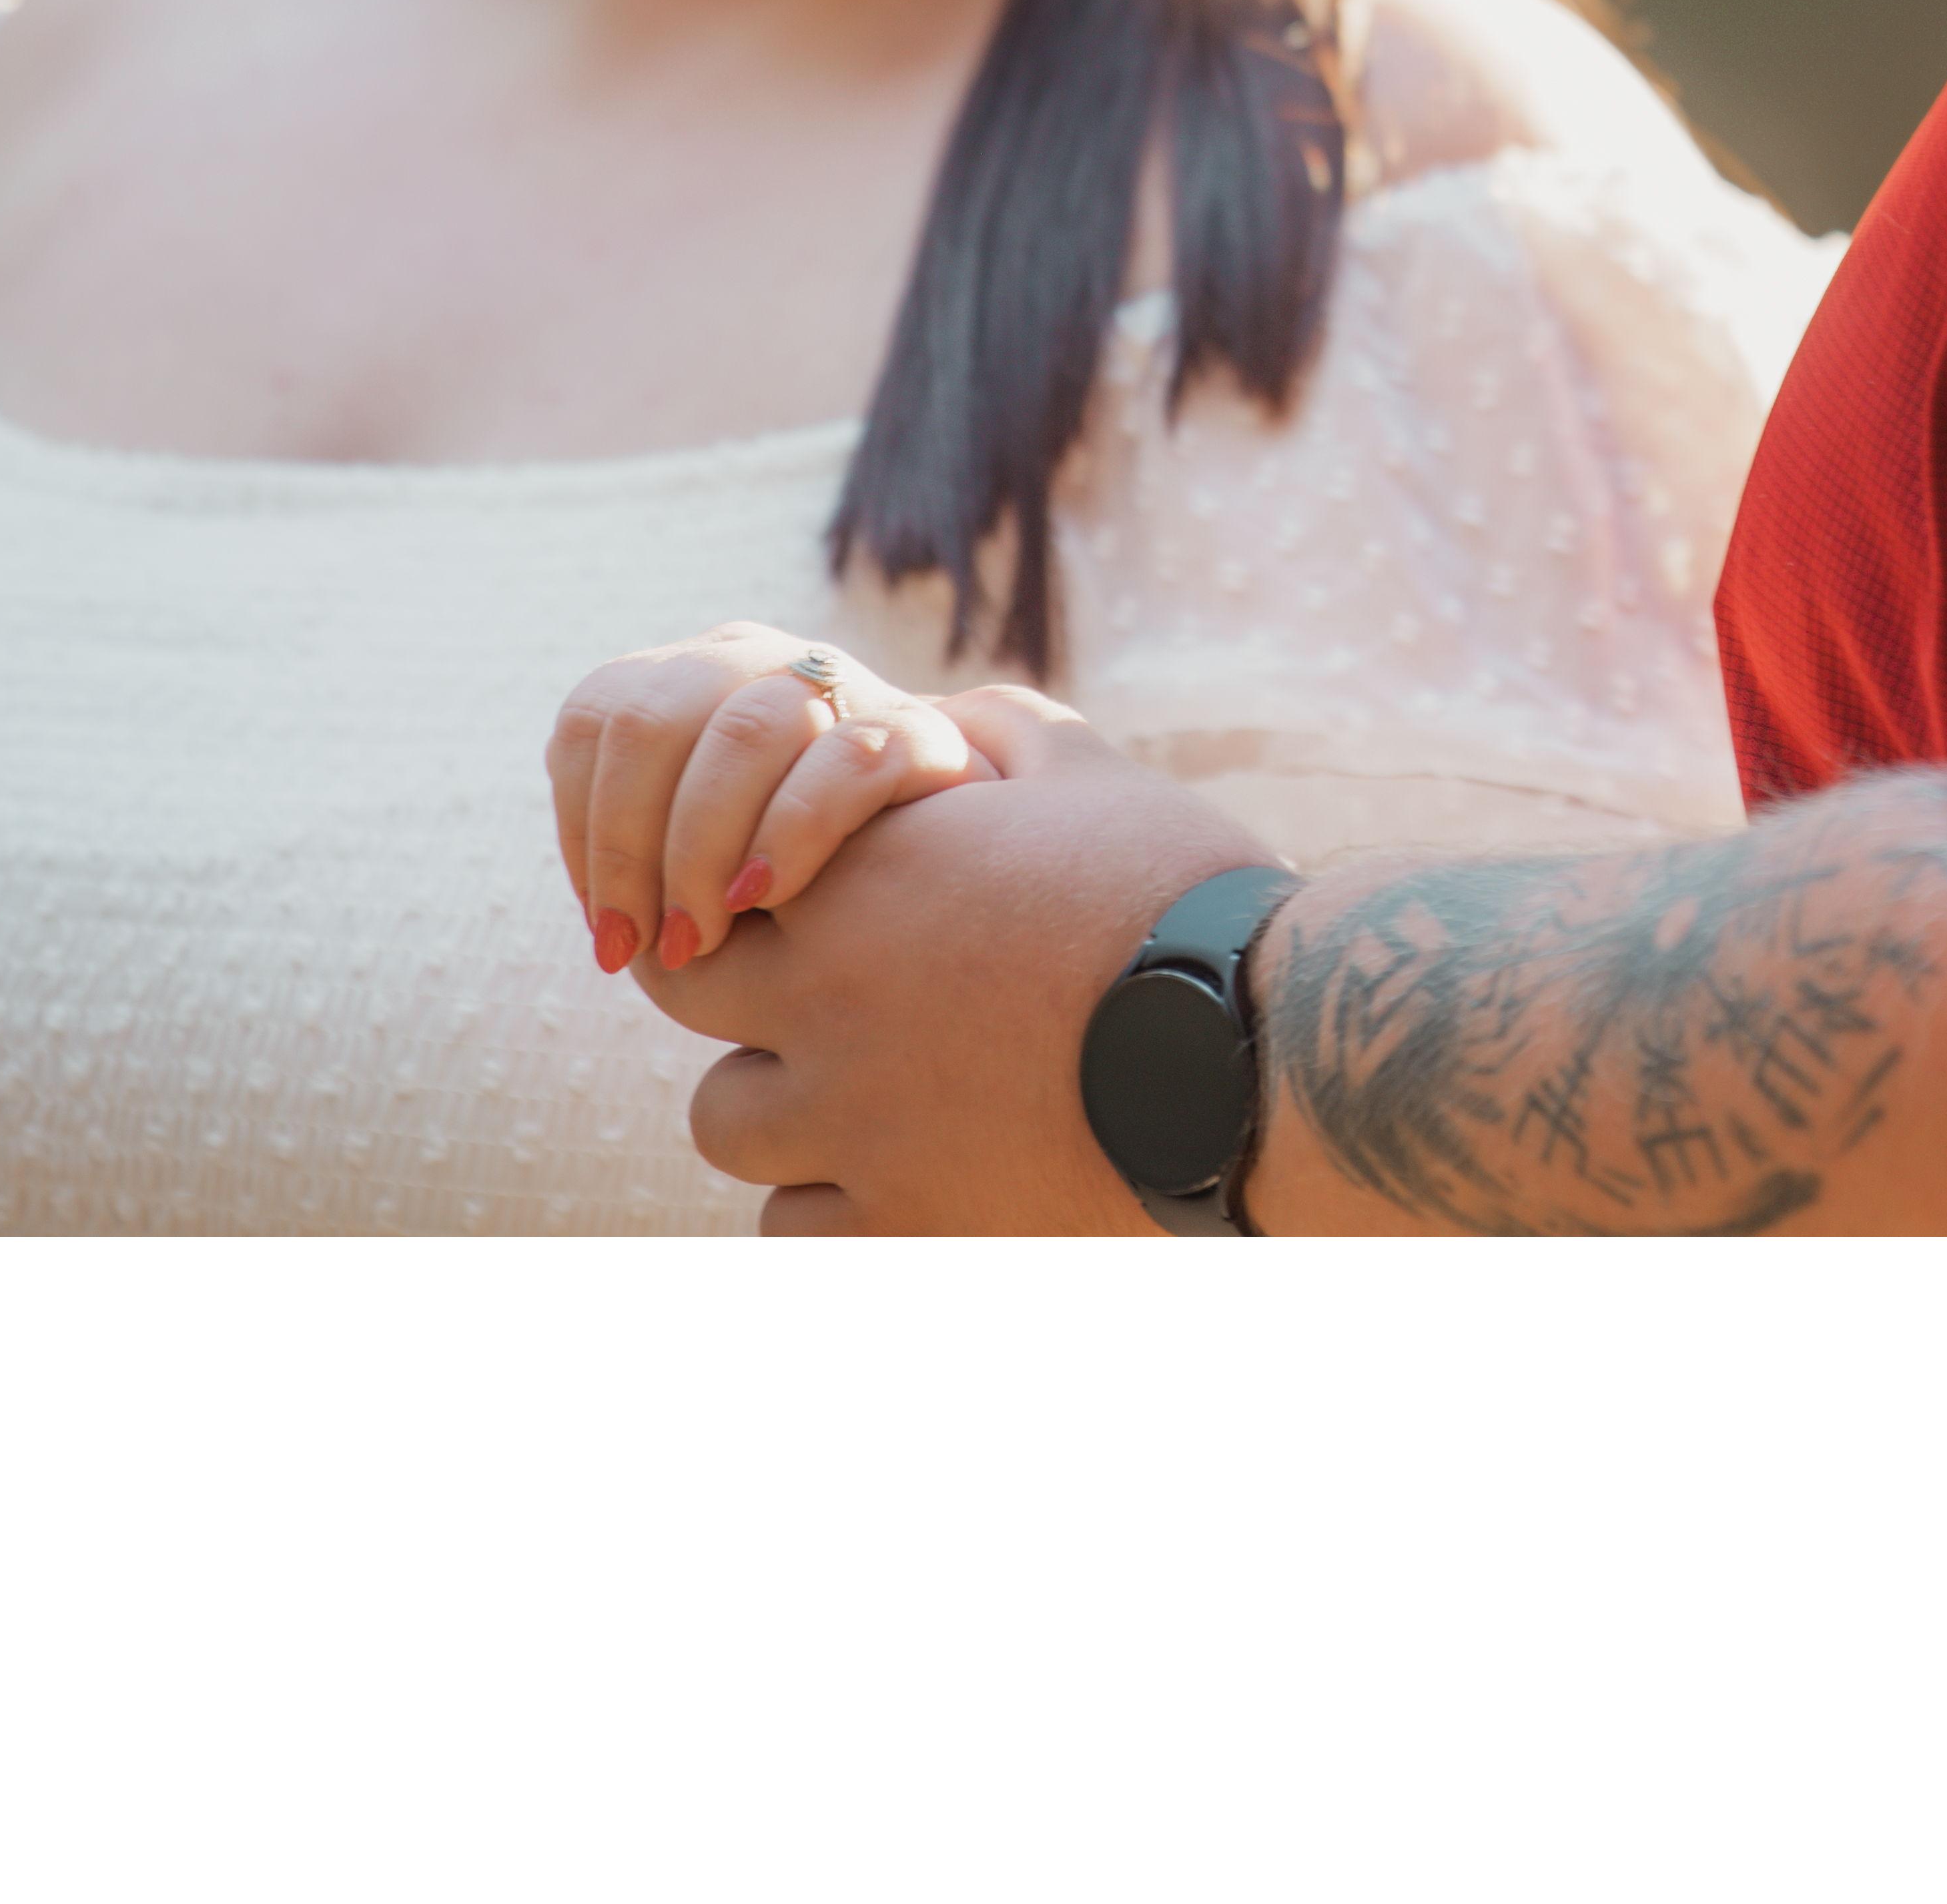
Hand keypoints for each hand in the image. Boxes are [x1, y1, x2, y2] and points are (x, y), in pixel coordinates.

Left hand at [546, 624, 977, 979]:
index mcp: (686, 678)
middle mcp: (754, 660)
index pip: (593, 718)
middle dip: (631, 850)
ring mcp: (839, 681)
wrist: (940, 866)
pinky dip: (792, 832)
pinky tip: (769, 896)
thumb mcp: (695, 856)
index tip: (611, 933)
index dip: (585, 829)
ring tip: (705, 936)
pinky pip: (846, 760)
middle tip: (655, 946)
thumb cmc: (789, 878)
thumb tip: (599, 905)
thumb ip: (636, 848)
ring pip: (746, 730)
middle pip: (651, 721)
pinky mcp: (916, 729)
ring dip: (702, 849)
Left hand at [626, 686, 1285, 1233]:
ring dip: (780, 1105)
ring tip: (867, 1092)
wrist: (1252, 1049)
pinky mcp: (904, 1225)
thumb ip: (993, 731)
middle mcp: (828, 1006)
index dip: (740, 898)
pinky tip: (902, 1170)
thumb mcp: (1085, 774)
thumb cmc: (1174, 893)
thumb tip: (948, 718)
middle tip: (824, 996)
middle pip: (694, 1005)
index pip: (710, 889)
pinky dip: (832, 1201)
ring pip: (732, 1127)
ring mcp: (856, 1127)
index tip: (790, 907)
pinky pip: (796, 1228)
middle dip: (743, 994)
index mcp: (860, 886)